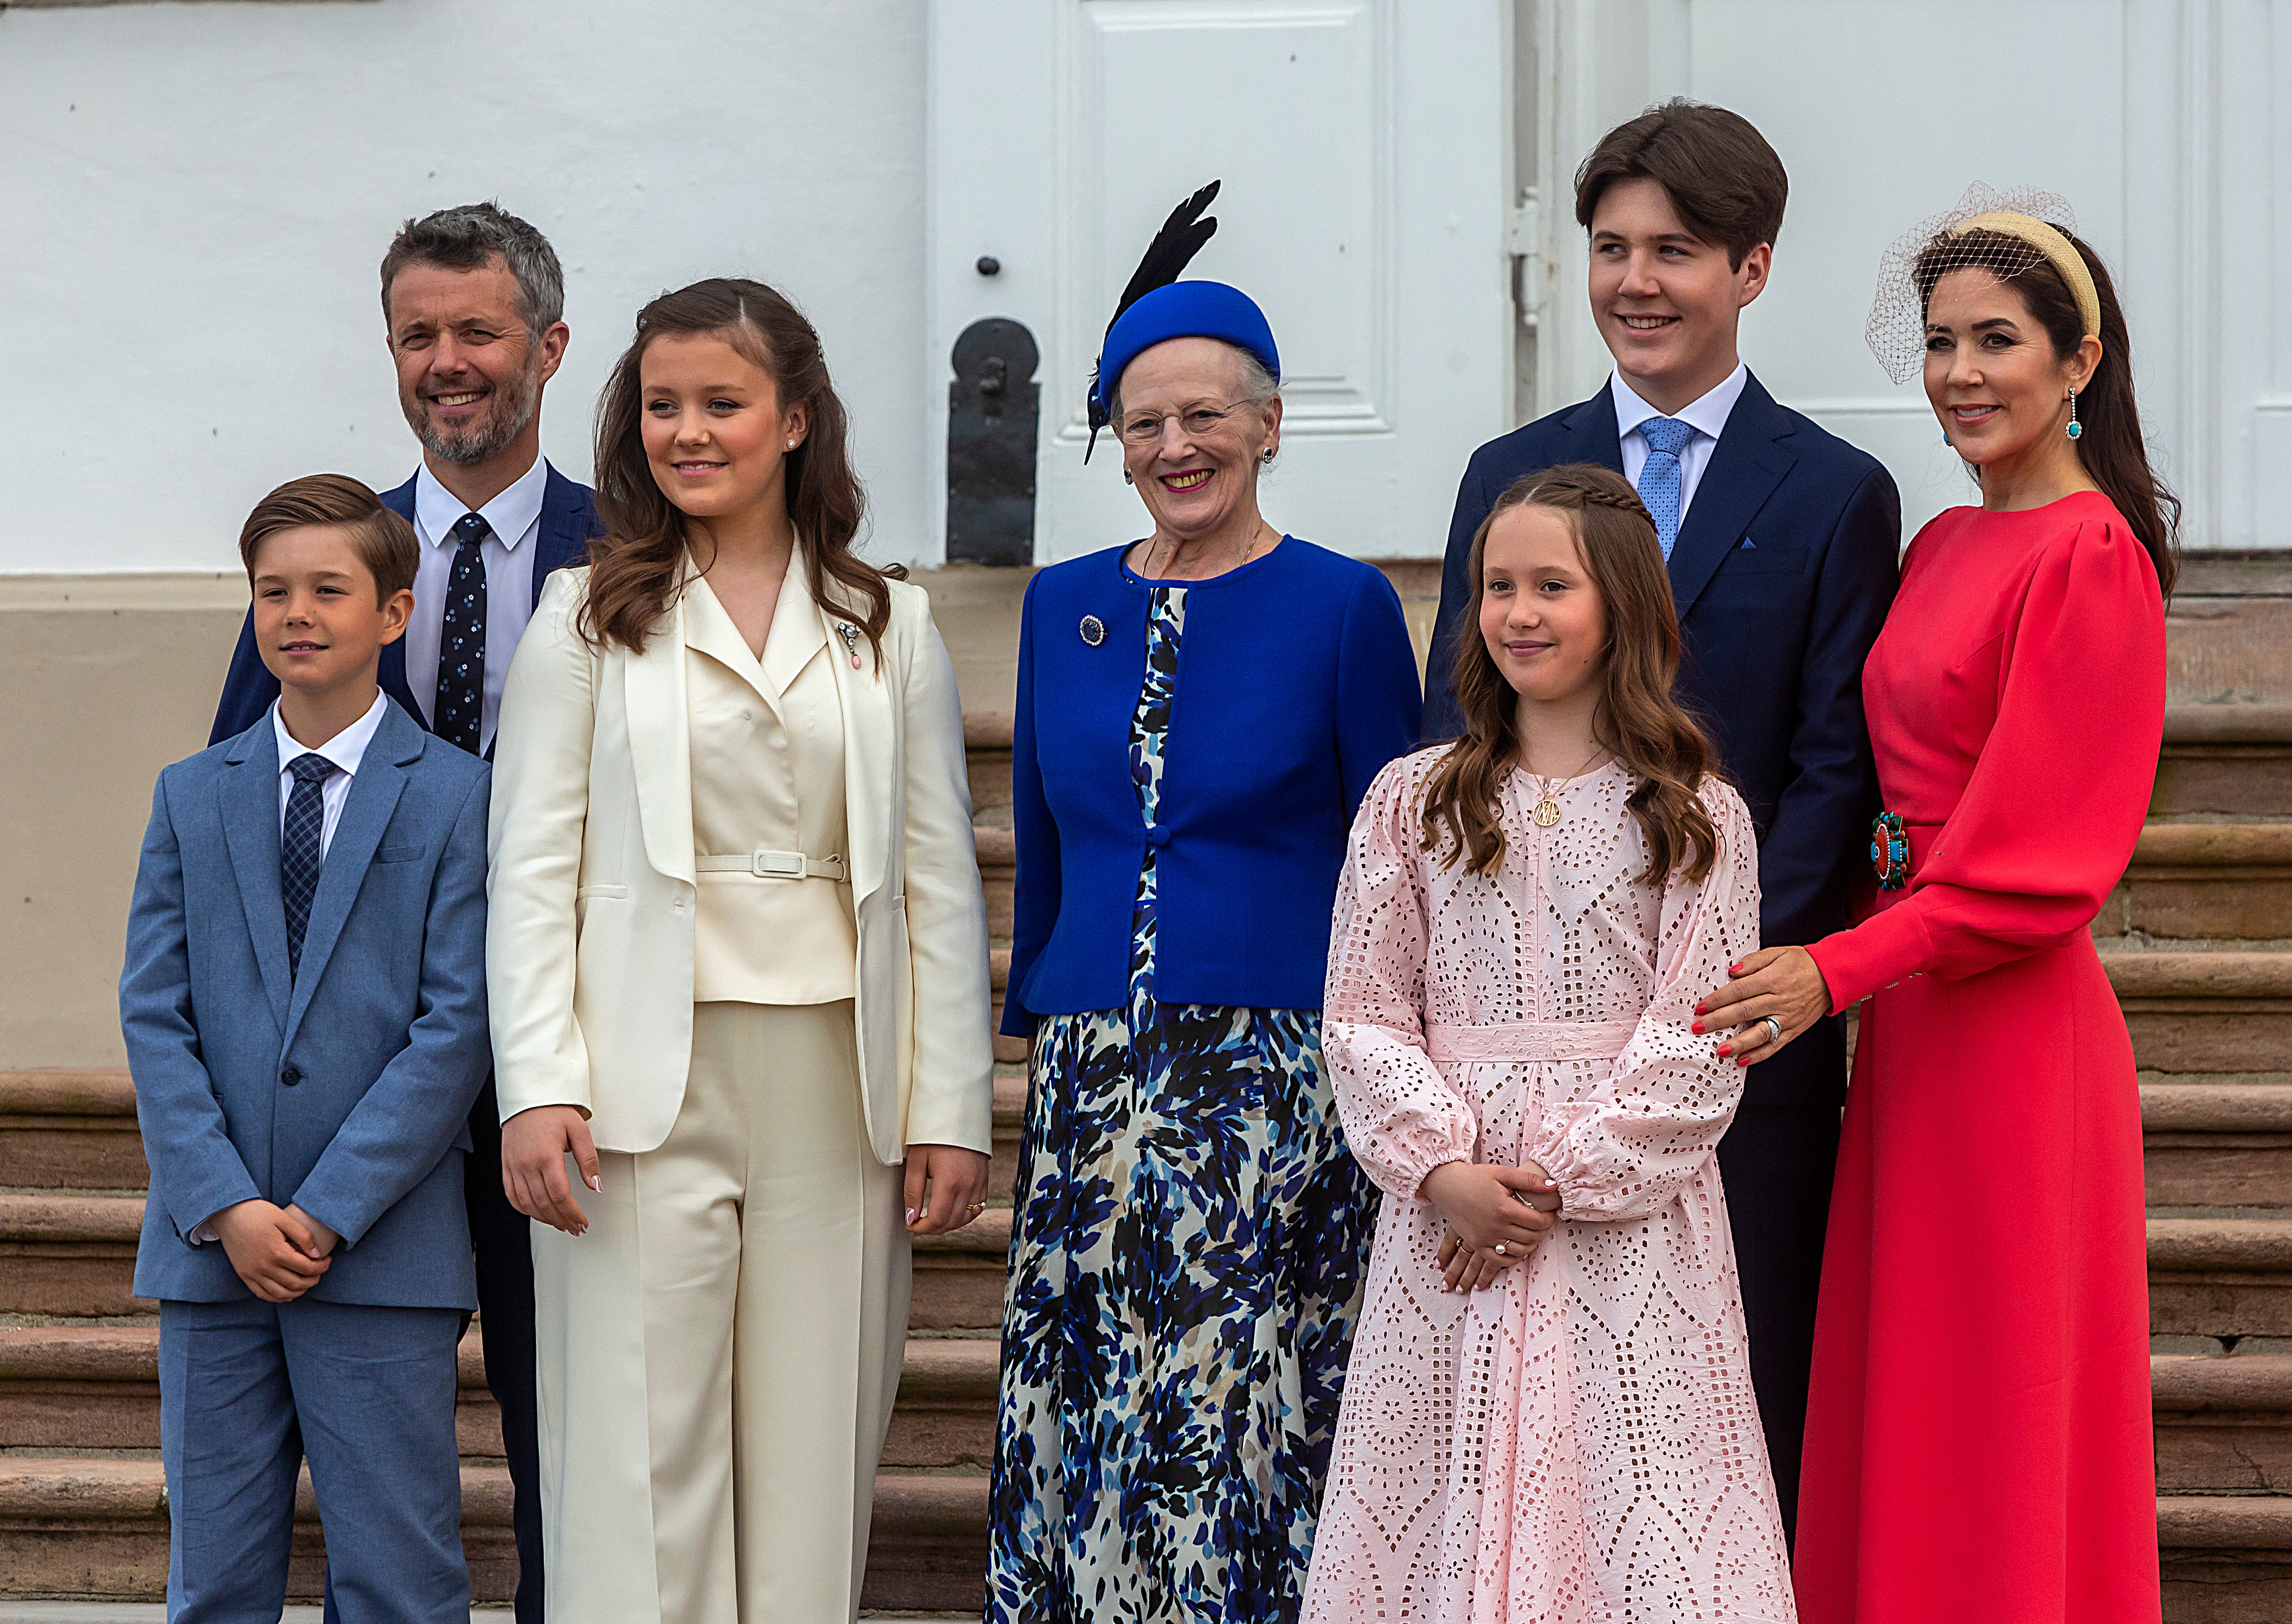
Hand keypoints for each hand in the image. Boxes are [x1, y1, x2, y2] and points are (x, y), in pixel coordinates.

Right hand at [211, 1199, 330, 1302]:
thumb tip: (317, 1253)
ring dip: (298, 1291)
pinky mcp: (244, 1276)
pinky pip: (262, 1294)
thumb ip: (303, 1236)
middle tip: (320, 1271)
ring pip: (280, 1293)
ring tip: (307, 1282)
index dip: (322, 1267)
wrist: (229, 1215)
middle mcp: (264, 1267)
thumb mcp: (284, 1218)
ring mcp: (252, 1274)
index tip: (327, 1260)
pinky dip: (278, 1297)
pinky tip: (288, 1293)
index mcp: (277, 1252)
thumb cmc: (258, 1213)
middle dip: (313, 1280)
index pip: (307, 1268)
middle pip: (296, 1283)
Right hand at [502, 1105, 598, 1235]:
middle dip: (562, 1220)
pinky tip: (537, 1213)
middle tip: (575, 1229)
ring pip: (528, 1204)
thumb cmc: (553, 1110)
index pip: (561, 1195)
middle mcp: (527, 1164)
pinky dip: (524, 1209)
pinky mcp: (506, 1167)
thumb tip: (596, 1185)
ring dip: (545, 1219)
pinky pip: (512, 1196)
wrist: (527, 1098)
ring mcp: (514, 1167)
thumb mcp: (579, 1130)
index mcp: (547, 1156)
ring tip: (561, 1224)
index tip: (583, 1222)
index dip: (573, 1213)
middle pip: (545, 1203)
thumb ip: (589, 1159)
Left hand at [904, 1144, 990, 1234]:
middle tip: (918, 1222)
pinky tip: (953, 1210)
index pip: (937, 1220)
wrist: (959, 1116)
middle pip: (951, 1223)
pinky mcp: (984, 1181)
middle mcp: (967, 1186)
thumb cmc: (936, 1136)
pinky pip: (977, 1208)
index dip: (922, 1228)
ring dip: (948, 1224)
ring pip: (965, 1218)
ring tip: (933, 1217)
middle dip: (932, 1228)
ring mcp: (978, 1185)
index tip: (911, 1224)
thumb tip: (910, 1217)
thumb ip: (912, 1192)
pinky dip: (964, 1215)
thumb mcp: (917, 1161)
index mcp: (949, 1182)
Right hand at [1421, 1160, 1558, 1289]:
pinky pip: (1500, 1261)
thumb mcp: (1502, 1173)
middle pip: (1531, 1237)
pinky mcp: (1477, 1244)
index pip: (1538, 1221)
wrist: (1447, 1186)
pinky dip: (1513, 1258)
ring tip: (1532, 1233)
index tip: (1551, 1213)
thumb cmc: (1475, 1177)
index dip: (1549, 1218)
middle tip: (1543, 1222)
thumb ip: (1529, 1180)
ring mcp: (1485, 1238)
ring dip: (1531, 1244)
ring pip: (1519, 1251)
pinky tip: (1518, 1248)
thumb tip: (1554, 1186)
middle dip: (1543, 1230)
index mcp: (1504, 1208)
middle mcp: (1495, 1227)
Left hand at [1695, 945, 1833, 1066]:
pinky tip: (1743, 1060)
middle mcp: (1779, 1000)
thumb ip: (1753, 960)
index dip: (1718, 1000)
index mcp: (1772, 979)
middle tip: (1698, 1027)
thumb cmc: (1802, 963)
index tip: (1701, 1007)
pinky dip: (1759, 1055)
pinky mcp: (1794, 1030)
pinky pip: (1775, 1045)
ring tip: (1719, 1050)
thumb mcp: (1777, 952)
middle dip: (1719, 1021)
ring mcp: (1787, 1017)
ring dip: (1738, 1043)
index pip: (1739, 991)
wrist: (1832, 976)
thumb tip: (1733, 971)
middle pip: (1744, 1012)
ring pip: (1760, 1033)